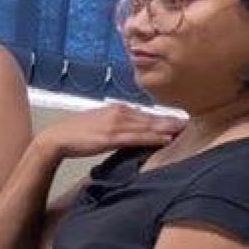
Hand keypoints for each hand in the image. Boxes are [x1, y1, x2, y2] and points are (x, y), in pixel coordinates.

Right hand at [33, 104, 181, 160]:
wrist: (57, 138)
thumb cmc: (76, 132)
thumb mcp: (99, 122)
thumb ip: (116, 122)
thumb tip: (131, 128)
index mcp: (117, 109)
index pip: (146, 113)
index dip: (164, 118)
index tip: (181, 120)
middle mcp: (119, 113)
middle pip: (151, 118)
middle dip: (171, 121)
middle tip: (191, 124)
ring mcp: (116, 125)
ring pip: (147, 126)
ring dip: (167, 129)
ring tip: (185, 131)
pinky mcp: (111, 137)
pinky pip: (137, 138)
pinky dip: (153, 138)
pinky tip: (166, 140)